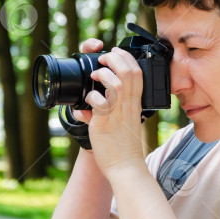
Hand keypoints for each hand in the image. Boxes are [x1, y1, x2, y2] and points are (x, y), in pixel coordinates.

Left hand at [74, 38, 145, 173]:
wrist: (126, 167)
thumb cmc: (123, 147)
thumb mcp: (120, 124)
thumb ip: (104, 112)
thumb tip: (82, 109)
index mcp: (135, 103)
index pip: (137, 73)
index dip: (127, 58)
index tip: (116, 52)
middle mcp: (129, 105)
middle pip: (129, 72)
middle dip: (115, 58)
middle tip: (104, 57)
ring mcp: (118, 113)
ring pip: (117, 83)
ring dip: (104, 73)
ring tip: (96, 74)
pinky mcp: (106, 122)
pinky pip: (100, 102)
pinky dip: (92, 96)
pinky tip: (89, 100)